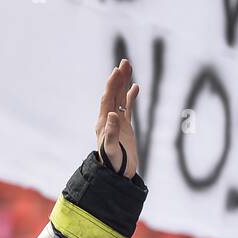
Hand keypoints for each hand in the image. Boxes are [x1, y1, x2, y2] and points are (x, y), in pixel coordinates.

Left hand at [94, 58, 139, 178]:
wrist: (118, 175)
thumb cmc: (113, 164)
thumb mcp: (111, 149)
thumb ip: (111, 133)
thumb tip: (111, 115)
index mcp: (102, 123)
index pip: (107, 99)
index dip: (112, 85)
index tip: (118, 71)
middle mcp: (108, 120)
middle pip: (113, 94)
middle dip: (118, 78)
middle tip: (125, 62)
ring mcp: (117, 122)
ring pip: (120, 98)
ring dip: (124, 84)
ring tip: (128, 67)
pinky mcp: (125, 127)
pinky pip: (128, 108)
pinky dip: (131, 97)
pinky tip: (135, 87)